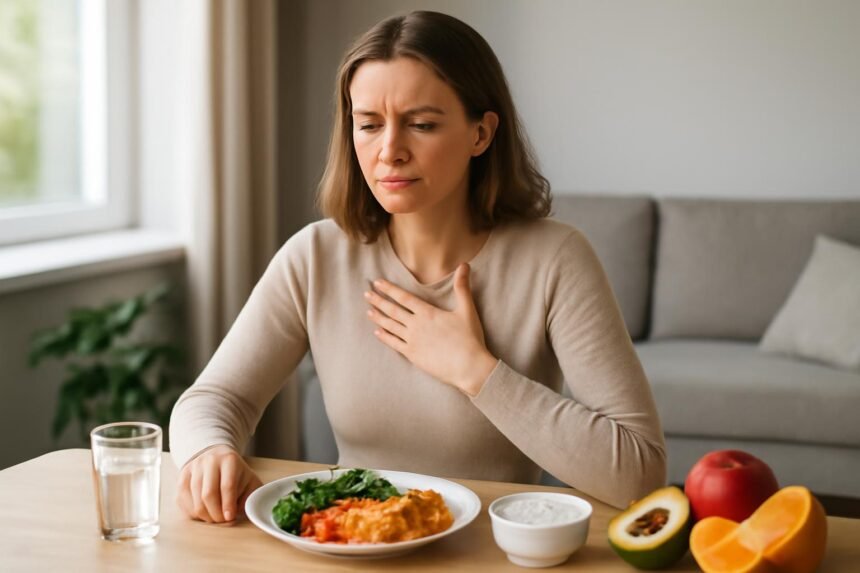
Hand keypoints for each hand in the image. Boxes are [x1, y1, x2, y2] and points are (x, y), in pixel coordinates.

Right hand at [176, 445, 262, 523]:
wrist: (217, 457)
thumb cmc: (236, 474)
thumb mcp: (250, 481)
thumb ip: (249, 497)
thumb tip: (235, 514)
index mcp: (229, 460)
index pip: (227, 486)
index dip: (228, 505)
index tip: (230, 517)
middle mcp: (209, 461)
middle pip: (208, 494)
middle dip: (216, 514)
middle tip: (222, 520)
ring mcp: (193, 468)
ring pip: (195, 500)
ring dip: (205, 515)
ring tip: (215, 518)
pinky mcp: (182, 477)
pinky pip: (183, 501)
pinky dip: (193, 513)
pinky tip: (204, 513)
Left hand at [364, 263, 497, 394]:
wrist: (468, 367)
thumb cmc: (469, 338)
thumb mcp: (467, 309)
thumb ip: (462, 287)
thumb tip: (464, 265)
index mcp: (428, 312)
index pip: (404, 297)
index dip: (389, 289)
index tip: (377, 283)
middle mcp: (416, 325)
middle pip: (393, 310)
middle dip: (379, 301)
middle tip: (366, 294)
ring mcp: (412, 341)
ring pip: (391, 326)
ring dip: (378, 318)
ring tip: (368, 311)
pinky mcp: (412, 355)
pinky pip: (394, 344)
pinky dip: (385, 337)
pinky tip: (377, 333)